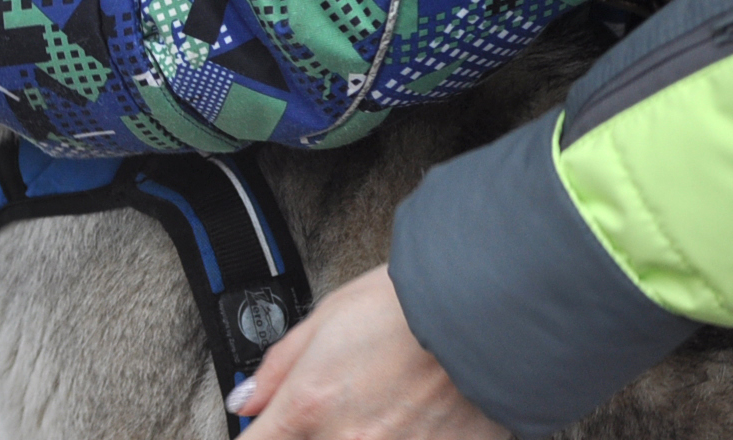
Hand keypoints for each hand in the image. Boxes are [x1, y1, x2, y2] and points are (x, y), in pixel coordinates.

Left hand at [229, 266, 507, 439]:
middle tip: (342, 402)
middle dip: (313, 429)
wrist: (487, 310)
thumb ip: (279, 368)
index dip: (260, 432)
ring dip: (356, 432)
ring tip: (385, 403)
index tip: (269, 426)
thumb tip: (246, 402)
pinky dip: (403, 436)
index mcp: (310, 404)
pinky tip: (413, 418)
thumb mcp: (328, 316)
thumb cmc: (411, 305)